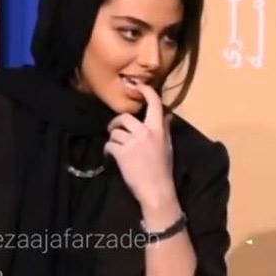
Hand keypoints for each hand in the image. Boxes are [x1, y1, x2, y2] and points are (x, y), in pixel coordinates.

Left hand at [103, 83, 175, 207]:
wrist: (156, 191)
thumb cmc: (163, 169)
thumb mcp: (167, 146)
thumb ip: (164, 129)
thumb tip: (167, 115)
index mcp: (158, 129)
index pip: (154, 103)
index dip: (144, 90)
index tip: (135, 84)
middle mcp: (145, 132)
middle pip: (125, 117)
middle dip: (116, 123)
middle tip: (115, 129)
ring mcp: (133, 142)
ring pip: (115, 131)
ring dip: (113, 139)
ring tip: (116, 148)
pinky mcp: (122, 153)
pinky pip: (109, 144)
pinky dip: (108, 150)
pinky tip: (110, 156)